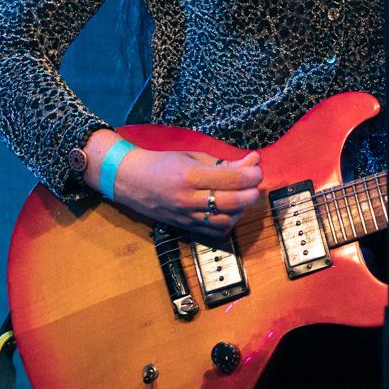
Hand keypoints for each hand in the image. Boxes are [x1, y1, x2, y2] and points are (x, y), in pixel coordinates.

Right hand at [111, 146, 262, 233]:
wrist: (130, 180)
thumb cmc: (162, 163)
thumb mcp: (192, 156)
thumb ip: (222, 163)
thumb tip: (253, 161)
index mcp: (191, 175)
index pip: (232, 178)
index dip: (252, 175)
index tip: (257, 169)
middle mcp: (190, 198)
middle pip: (233, 201)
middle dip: (252, 193)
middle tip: (256, 185)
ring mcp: (187, 215)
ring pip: (226, 220)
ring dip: (242, 210)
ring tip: (243, 198)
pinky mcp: (186, 226)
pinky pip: (214, 231)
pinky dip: (228, 223)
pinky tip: (230, 211)